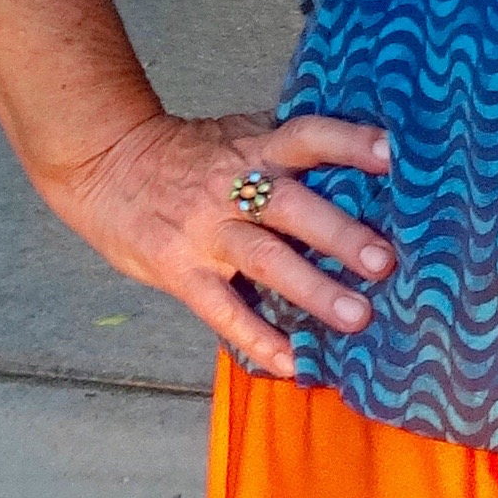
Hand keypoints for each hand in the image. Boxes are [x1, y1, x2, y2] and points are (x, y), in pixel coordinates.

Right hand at [38, 110, 394, 382]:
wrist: (103, 163)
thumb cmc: (186, 154)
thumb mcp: (235, 134)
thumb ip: (284, 145)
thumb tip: (362, 153)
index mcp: (253, 148)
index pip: (307, 137)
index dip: (349, 142)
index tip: (393, 155)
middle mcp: (233, 187)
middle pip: (292, 206)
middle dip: (340, 233)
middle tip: (385, 261)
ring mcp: (205, 231)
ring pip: (264, 259)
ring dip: (312, 289)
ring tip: (357, 316)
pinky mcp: (179, 269)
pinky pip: (221, 308)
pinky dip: (256, 337)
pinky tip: (290, 363)